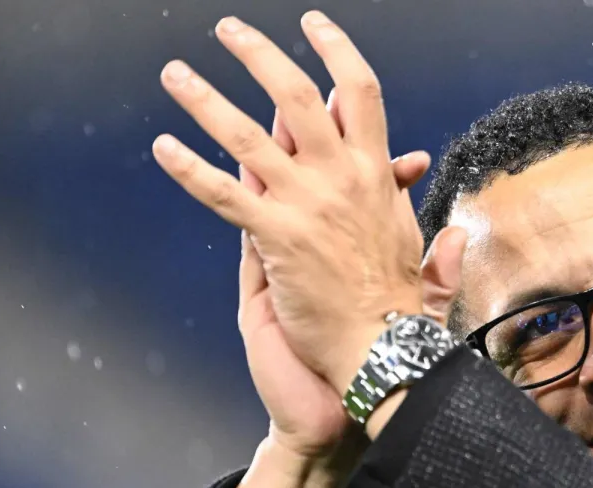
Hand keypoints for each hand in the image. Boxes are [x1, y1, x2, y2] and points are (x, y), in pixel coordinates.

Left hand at [152, 11, 443, 396]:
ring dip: (206, 99)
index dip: (335, 51)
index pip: (358, 93)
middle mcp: (342, 179)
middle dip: (258, 55)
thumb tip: (428, 185)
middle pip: (297, 96)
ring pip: (248, 137)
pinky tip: (164, 148)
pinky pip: (225, 195)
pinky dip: (191, 170)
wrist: (383, 350)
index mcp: (374, 175)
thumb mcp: (412, 244)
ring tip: (175, 75)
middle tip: (229, 31)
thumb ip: (408, 205)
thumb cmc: (396, 305)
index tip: (313, 26)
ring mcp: (307, 206)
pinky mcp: (277, 239)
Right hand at [226, 110, 447, 487]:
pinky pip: (239, 235)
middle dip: (317, 136)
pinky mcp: (259, 291)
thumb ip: (432, 274)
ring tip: (264, 109)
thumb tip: (458, 236)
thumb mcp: (408, 313)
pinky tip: (208, 162)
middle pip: (311, 181)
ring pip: (269, 195)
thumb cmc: (366, 362)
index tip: (404, 147)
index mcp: (347, 253)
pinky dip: (220, 195)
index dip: (379, 164)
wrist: (335, 415)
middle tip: (323, 96)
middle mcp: (312, 250)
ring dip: (262, 148)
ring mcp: (281, 266)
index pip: (360, 195)